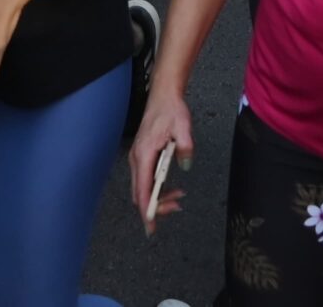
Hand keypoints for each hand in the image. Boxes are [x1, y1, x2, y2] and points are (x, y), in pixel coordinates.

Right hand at [128, 90, 195, 232]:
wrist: (163, 97)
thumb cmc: (170, 110)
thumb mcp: (183, 127)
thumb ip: (185, 147)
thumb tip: (186, 165)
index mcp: (144, 154)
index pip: (143, 190)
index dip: (147, 209)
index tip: (151, 225)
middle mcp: (137, 158)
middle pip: (140, 193)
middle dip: (156, 206)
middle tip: (175, 206)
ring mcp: (138, 158)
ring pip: (142, 188)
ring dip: (157, 197)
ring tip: (177, 197)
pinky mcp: (142, 157)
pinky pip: (145, 180)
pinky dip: (156, 188)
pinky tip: (171, 187)